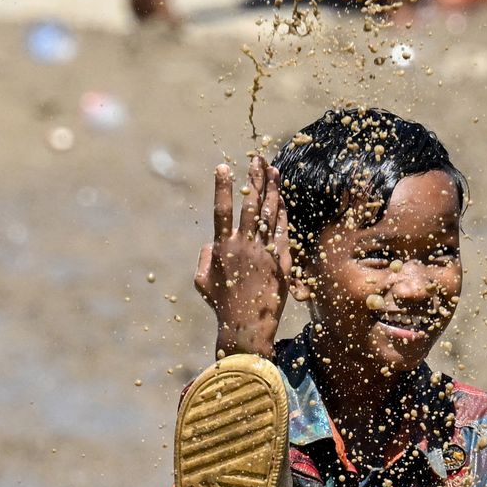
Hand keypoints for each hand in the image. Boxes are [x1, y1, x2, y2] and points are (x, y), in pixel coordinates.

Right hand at [195, 154, 290, 358]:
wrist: (246, 327)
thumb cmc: (222, 306)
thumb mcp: (202, 282)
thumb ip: (204, 258)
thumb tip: (210, 243)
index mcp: (222, 248)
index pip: (221, 210)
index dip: (222, 187)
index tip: (224, 167)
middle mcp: (243, 246)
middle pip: (250, 205)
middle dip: (254, 179)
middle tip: (257, 160)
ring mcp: (263, 253)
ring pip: (269, 214)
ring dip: (272, 190)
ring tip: (273, 171)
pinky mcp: (280, 262)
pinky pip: (283, 232)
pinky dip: (283, 215)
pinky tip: (283, 200)